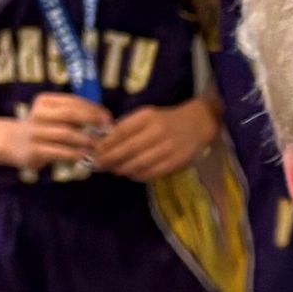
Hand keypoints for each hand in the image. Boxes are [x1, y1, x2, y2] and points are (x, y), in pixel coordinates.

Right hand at [0, 90, 105, 172]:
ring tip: (98, 146)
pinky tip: (84, 156)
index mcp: (45, 101)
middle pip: (70, 115)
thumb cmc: (41, 129)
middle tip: (107, 132)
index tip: (108, 118)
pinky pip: (59, 151)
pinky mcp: (33, 151)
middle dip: (92, 122)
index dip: (93, 109)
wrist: (10, 142)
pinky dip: (75, 154)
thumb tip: (104, 121)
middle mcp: (38, 114)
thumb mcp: (52, 116)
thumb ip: (73, 115)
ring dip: (86, 140)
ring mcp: (34, 132)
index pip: (73, 101)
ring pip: (66, 134)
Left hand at [94, 96, 216, 180]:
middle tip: (99, 165)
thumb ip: (127, 126)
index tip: (95, 151)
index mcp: (148, 117)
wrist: (197, 125)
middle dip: (111, 159)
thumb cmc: (166, 120)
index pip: (122, 131)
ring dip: (123, 169)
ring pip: (140, 163)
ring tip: (113, 170)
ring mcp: (169, 148)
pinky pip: (153, 172)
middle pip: (129, 149)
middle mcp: (158, 132)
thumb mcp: (146, 116)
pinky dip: (138, 176)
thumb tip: (104, 142)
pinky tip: (131, 174)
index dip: (107, 143)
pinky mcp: (176, 162)